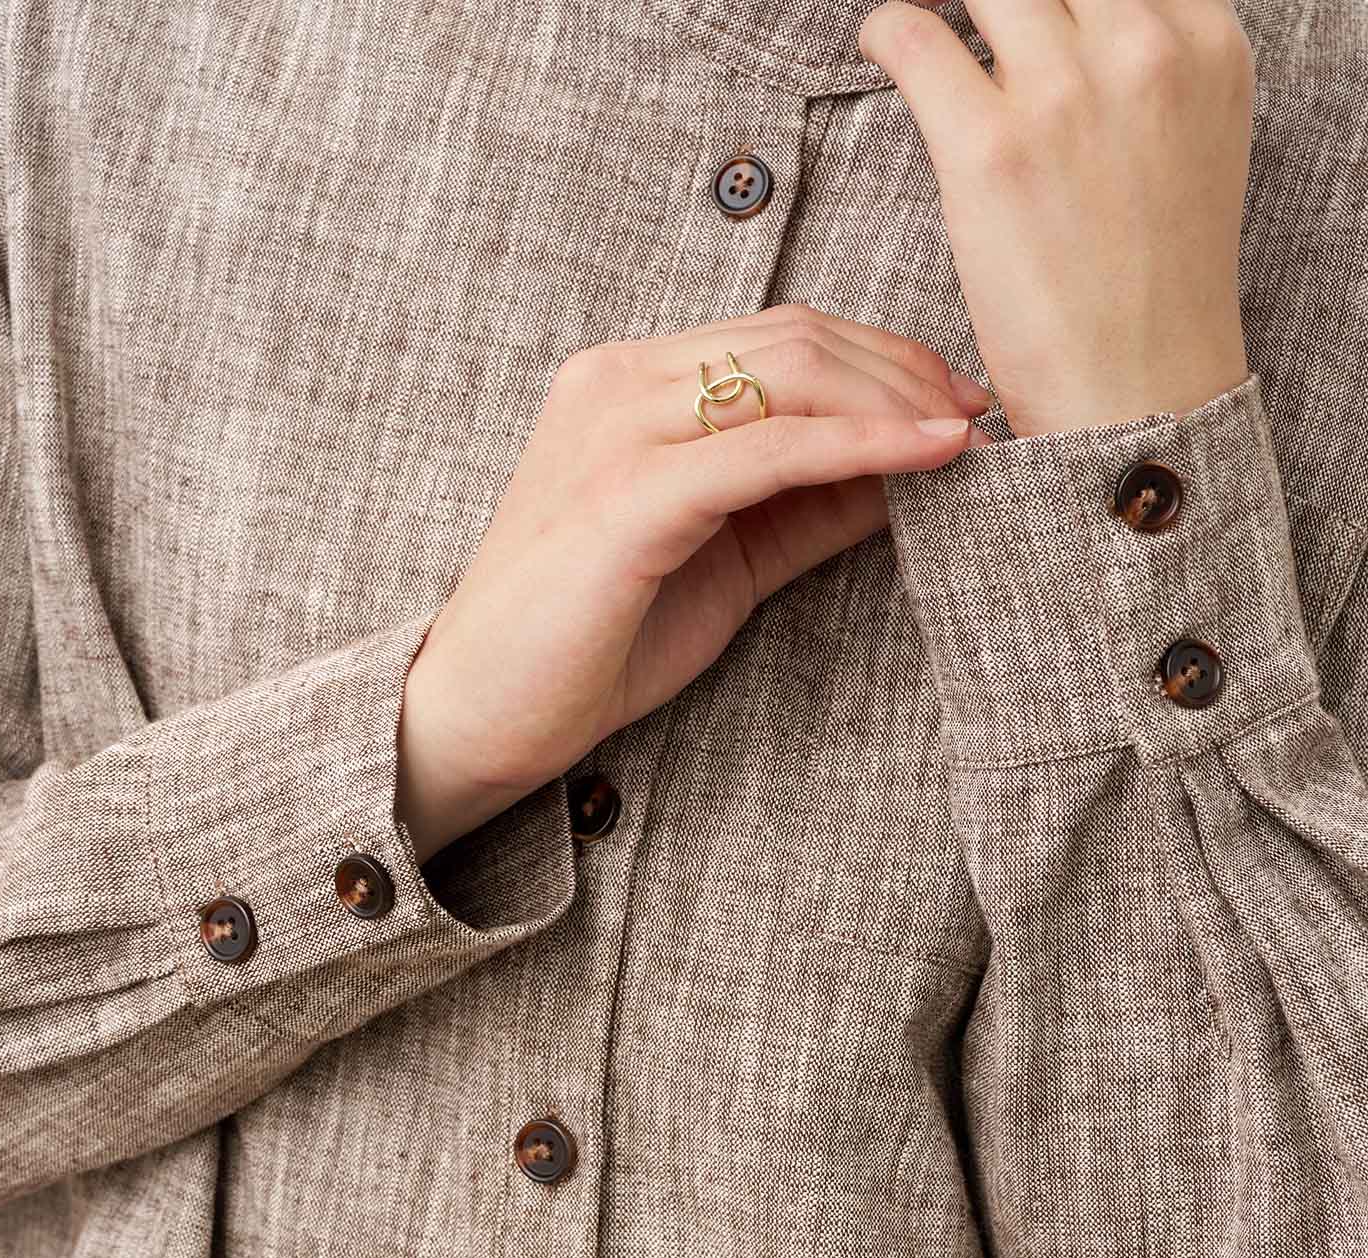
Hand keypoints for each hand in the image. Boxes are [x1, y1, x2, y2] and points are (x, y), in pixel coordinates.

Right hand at [396, 306, 986, 860]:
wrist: (480, 716)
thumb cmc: (590, 647)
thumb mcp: (724, 562)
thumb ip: (804, 507)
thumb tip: (909, 472)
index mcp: (626, 386)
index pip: (776, 338)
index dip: (881, 360)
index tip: (956, 404)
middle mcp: (616, 384)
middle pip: (794, 339)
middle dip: (904, 371)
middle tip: (982, 414)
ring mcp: (615, 430)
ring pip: (788, 375)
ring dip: (895, 401)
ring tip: (967, 437)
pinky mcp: (627, 495)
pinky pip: (770, 450)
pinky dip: (863, 447)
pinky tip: (929, 461)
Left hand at [858, 0, 1255, 438]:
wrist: (1139, 397)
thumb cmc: (1157, 292)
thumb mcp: (1195, 144)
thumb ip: (1153, 69)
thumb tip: (1077, 28)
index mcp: (1203, 43)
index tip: (1034, 13)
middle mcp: (1142, 48)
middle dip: (1007, 0)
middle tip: (978, 24)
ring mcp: (1064, 92)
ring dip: (950, 5)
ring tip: (928, 34)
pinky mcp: (988, 146)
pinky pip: (911, 32)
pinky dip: (887, 30)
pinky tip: (884, 49)